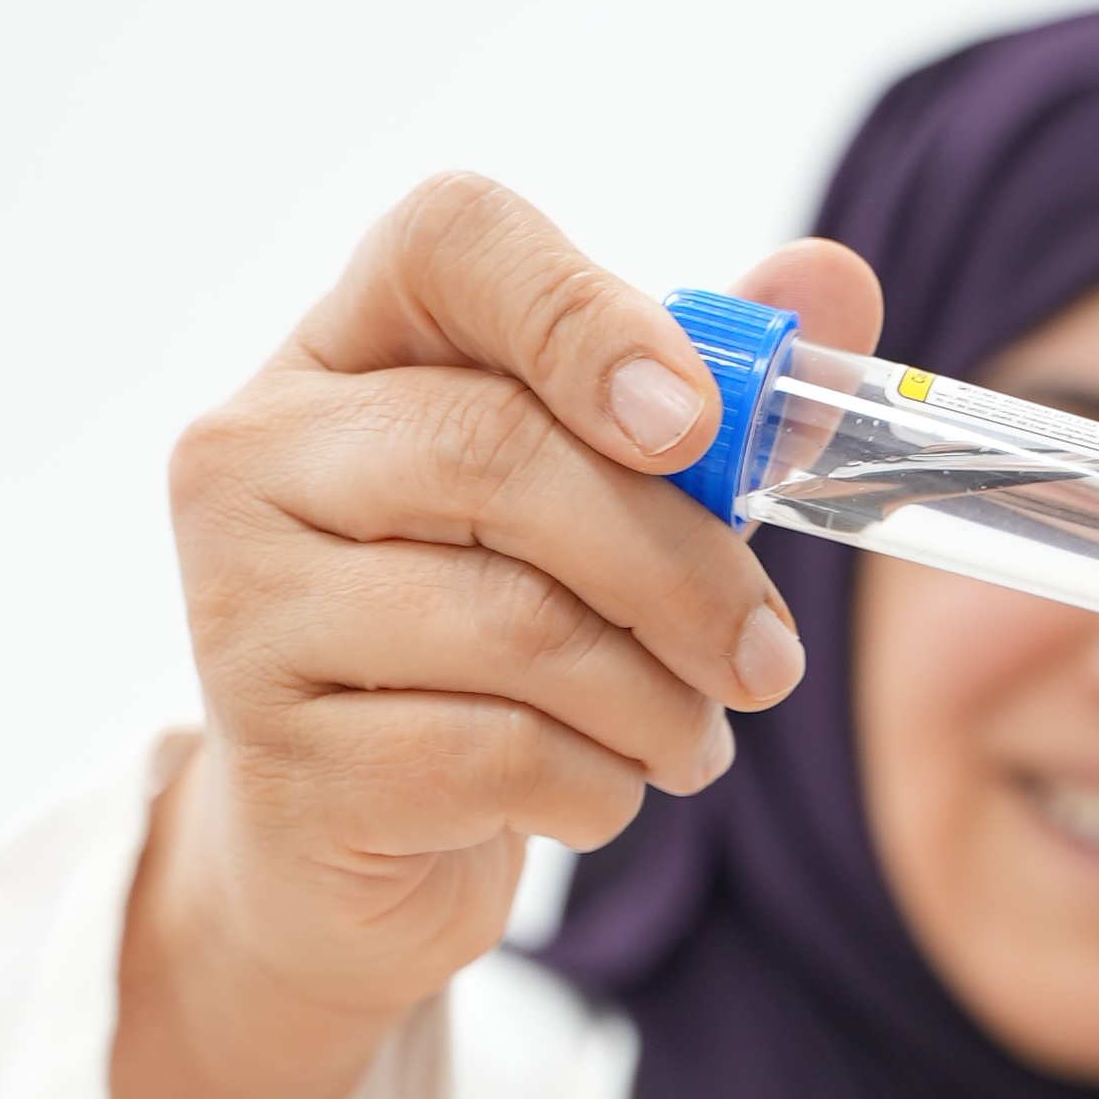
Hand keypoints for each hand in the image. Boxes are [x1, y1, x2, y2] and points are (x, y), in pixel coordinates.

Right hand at [117, 175, 879, 1098]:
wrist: (344, 857)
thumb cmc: (490, 645)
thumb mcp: (608, 514)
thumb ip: (715, 394)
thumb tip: (850, 289)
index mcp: (352, 349)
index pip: (453, 241)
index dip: (590, 311)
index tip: (703, 410)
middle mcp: (263, 453)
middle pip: (514, 462)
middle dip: (688, 568)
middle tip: (774, 662)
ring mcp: (248, 608)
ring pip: (520, 622)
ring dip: (658, 702)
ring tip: (691, 744)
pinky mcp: (280, 756)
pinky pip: (504, 756)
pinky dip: (594, 792)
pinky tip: (594, 802)